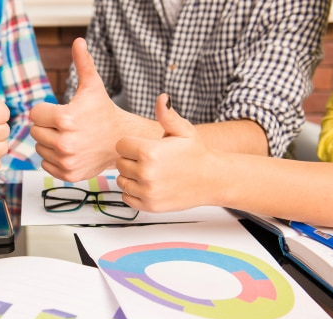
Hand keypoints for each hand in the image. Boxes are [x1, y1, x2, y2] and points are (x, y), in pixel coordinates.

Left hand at [30, 38, 127, 181]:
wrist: (121, 139)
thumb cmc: (104, 111)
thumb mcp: (93, 86)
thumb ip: (83, 63)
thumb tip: (78, 41)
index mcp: (66, 119)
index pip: (34, 114)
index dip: (45, 110)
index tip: (60, 111)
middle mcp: (64, 142)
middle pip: (35, 132)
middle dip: (47, 126)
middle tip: (65, 125)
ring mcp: (66, 160)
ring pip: (39, 148)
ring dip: (49, 142)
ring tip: (68, 137)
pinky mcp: (68, 174)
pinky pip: (45, 164)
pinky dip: (53, 158)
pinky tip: (69, 150)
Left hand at [115, 94, 220, 212]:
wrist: (213, 179)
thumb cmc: (197, 154)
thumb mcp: (183, 130)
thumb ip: (167, 115)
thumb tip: (162, 98)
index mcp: (149, 152)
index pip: (120, 145)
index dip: (130, 144)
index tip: (143, 146)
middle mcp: (146, 173)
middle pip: (119, 163)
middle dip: (130, 160)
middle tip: (149, 160)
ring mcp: (147, 191)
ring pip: (121, 181)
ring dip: (131, 177)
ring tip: (150, 172)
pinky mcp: (149, 206)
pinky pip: (127, 197)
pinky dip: (133, 192)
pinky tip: (148, 185)